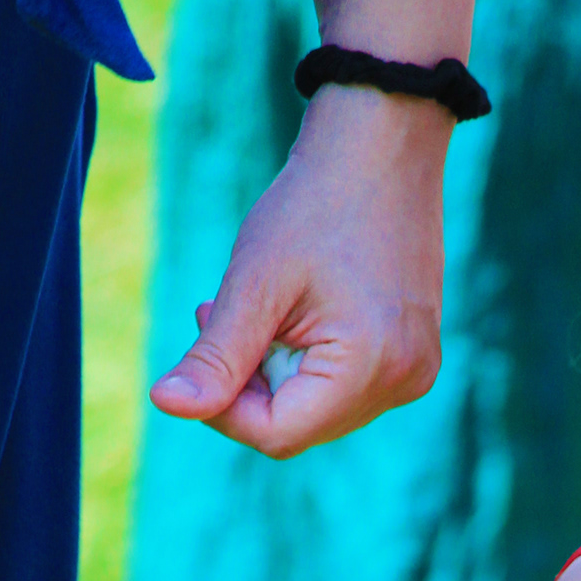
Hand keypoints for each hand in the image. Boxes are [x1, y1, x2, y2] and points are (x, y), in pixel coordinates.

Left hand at [148, 85, 450, 457]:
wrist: (384, 145)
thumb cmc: (315, 204)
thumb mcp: (253, 282)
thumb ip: (215, 355)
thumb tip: (165, 406)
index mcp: (370, 366)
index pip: (276, 434)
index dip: (224, 406)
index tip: (201, 342)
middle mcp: (403, 383)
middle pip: (298, 428)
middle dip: (248, 386)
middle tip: (217, 315)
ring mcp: (415, 374)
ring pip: (318, 412)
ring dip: (274, 373)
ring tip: (262, 309)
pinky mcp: (415, 360)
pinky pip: (345, 389)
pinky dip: (308, 363)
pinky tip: (296, 313)